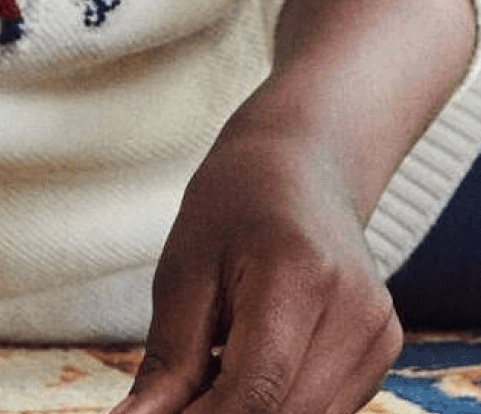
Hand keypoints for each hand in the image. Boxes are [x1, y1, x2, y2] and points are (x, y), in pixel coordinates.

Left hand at [113, 119, 398, 413]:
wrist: (302, 165)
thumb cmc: (230, 208)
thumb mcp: (183, 271)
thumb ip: (169, 358)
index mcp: (298, 275)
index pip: (256, 388)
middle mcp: (356, 311)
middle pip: (285, 412)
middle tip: (170, 401)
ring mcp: (380, 334)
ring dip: (250, 412)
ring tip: (204, 375)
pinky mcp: (385, 349)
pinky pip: (327, 407)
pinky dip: (280, 404)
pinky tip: (241, 370)